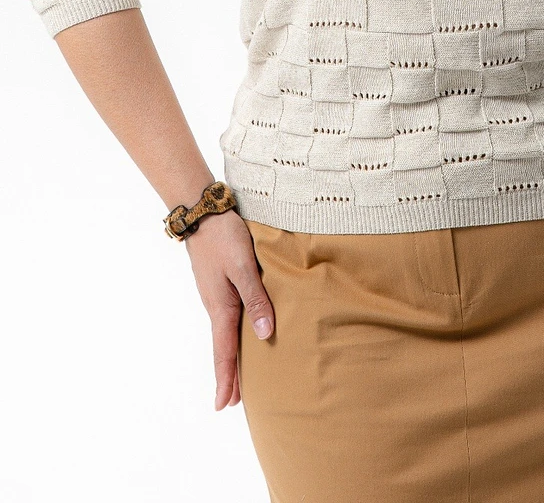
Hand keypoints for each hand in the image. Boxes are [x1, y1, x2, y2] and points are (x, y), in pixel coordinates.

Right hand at [184, 208, 275, 410]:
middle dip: (229, 375)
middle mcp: (216, 305)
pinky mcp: (220, 284)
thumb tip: (264, 335)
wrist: (203, 212)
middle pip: (223, 348)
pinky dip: (232, 335)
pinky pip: (227, 317)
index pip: (224, 352)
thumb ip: (255, 299)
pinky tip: (240, 333)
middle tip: (233, 403)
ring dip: (231, 356)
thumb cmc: (225, 237)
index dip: (226, 380)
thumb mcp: (243, 267)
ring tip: (238, 376)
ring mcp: (216, 295)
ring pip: (225, 333)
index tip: (224, 407)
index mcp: (221, 307)